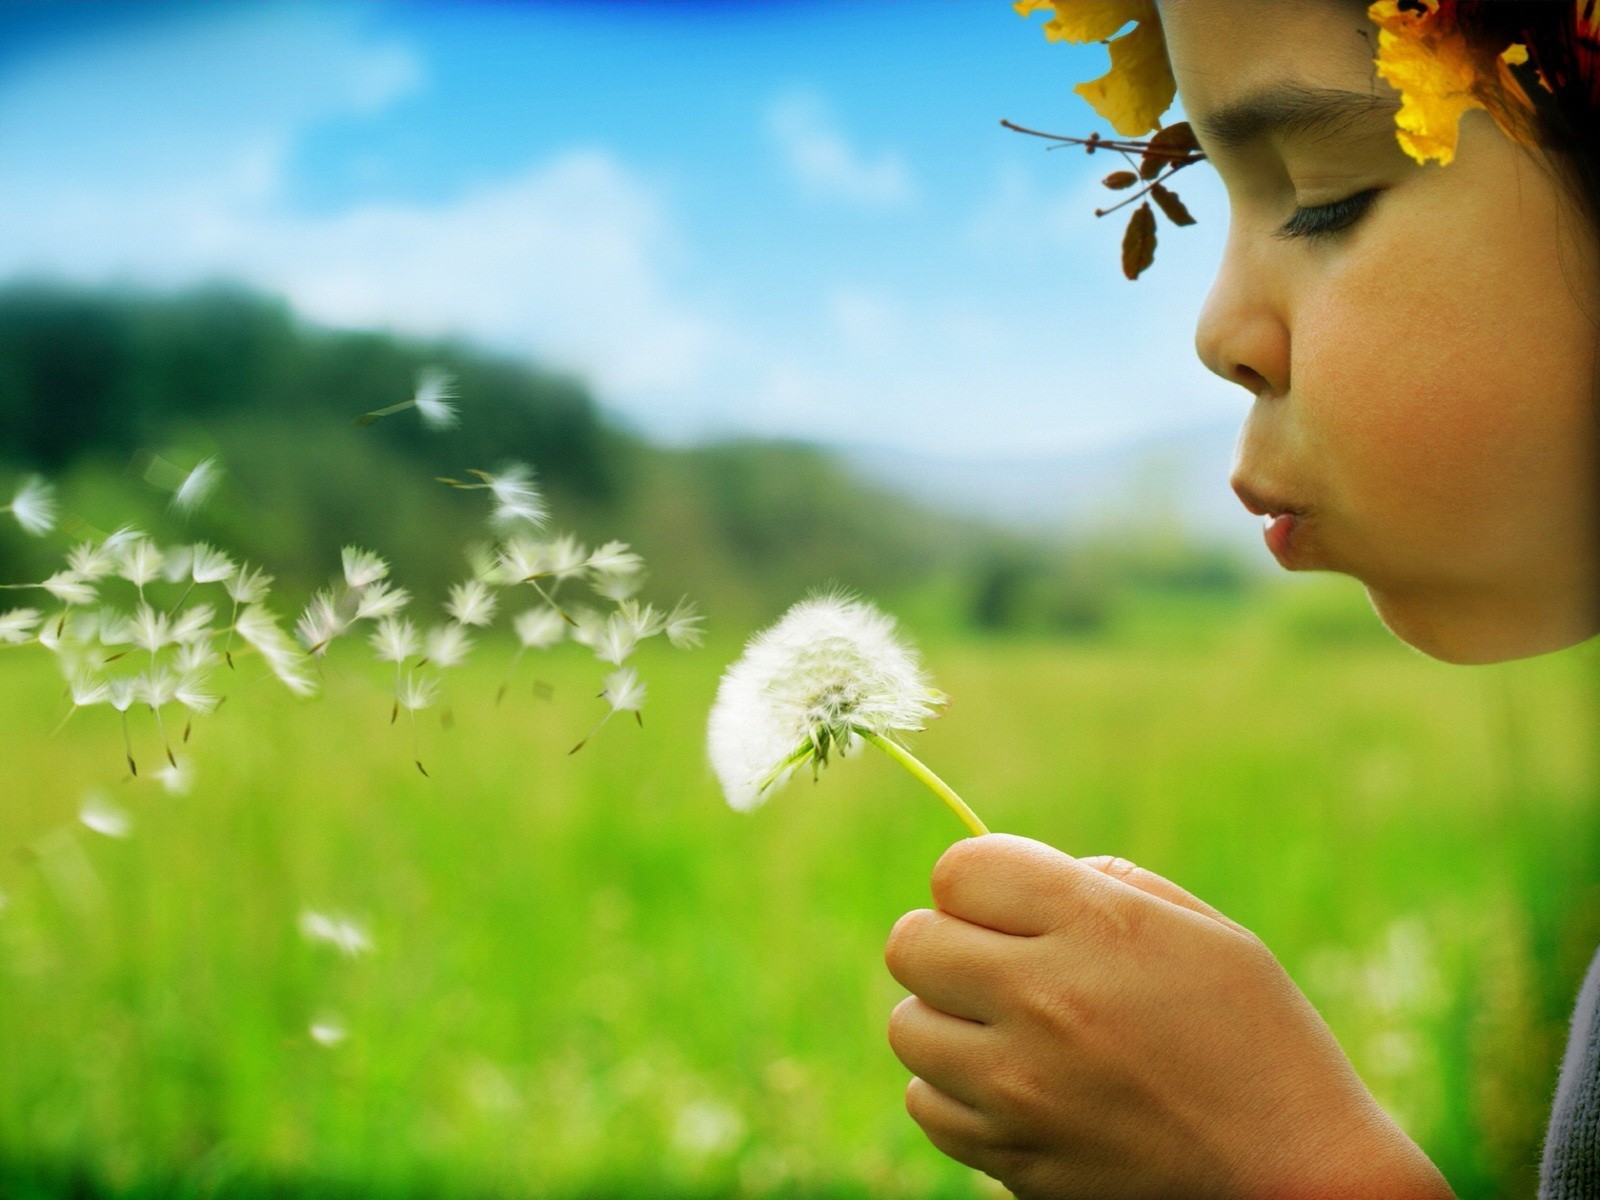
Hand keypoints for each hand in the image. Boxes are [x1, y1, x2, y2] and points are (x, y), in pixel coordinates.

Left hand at [884, 834, 1455, 1199]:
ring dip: (945, 1020)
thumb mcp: (1200, 930)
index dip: (977, 880)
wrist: (1296, 1175)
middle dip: (947, 943)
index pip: (957, 870)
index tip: (1006, 903)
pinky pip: (928, 1105)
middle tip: (995, 962)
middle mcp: (1044, 1000)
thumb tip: (1017, 879)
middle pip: (911, 943)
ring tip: (1006, 1030)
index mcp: (1094, 925)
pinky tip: (1011, 1087)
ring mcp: (1020, 1087)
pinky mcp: (1012, 1156)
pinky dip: (954, 1093)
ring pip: (907, 1028)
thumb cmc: (1259, 1038)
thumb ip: (1101, 885)